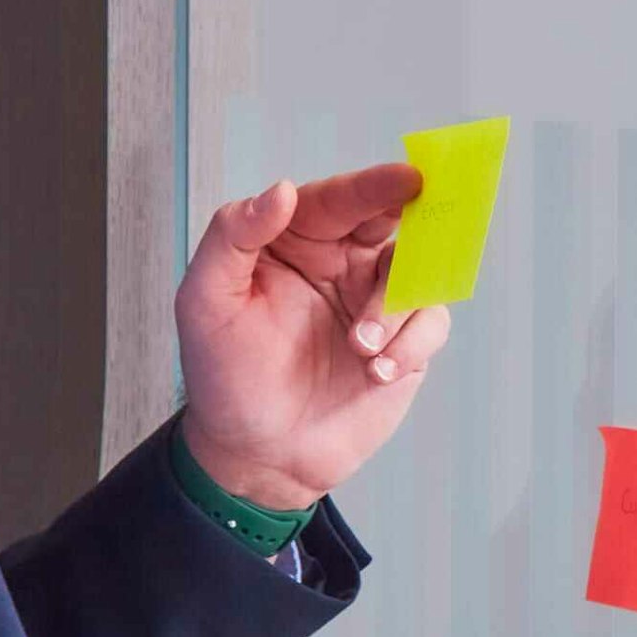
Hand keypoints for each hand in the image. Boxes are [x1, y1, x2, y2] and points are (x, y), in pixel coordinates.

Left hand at [172, 164, 447, 510]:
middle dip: (414, 219)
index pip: (338, 200)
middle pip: (391, 221)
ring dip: (396, 306)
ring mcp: (377, 300)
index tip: (407, 179)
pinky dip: (411, 344)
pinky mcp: (405, 342)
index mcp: (294, 240)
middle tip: (428, 222)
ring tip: (362, 347)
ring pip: (417, 273)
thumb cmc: (224, 376)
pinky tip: (377, 372)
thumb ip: (233, 236)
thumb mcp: (206, 302)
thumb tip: (281, 190)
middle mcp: (341, 261)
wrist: (259, 457)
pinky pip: (430, 323)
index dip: (374, 185)